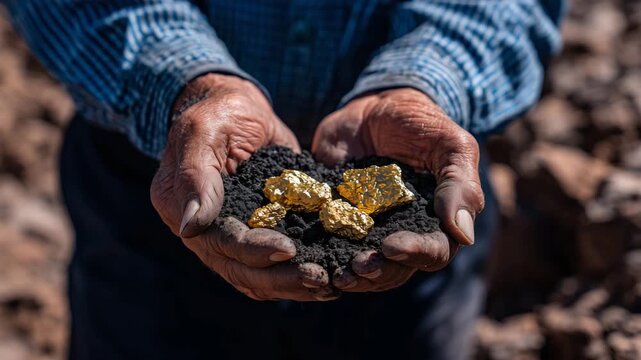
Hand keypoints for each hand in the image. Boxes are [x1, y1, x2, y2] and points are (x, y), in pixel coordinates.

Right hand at [151, 73, 335, 300]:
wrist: (240, 110)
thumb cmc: (221, 113)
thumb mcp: (205, 132)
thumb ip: (196, 177)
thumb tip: (191, 227)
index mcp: (178, 207)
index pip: (218, 241)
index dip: (253, 251)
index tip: (289, 249)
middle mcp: (199, 230)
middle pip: (238, 269)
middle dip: (280, 277)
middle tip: (319, 277)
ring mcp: (225, 237)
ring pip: (254, 277)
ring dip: (290, 285)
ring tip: (327, 285)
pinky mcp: (251, 236)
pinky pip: (268, 268)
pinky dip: (293, 277)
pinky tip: (324, 280)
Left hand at [312, 88, 484, 291]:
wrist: (376, 107)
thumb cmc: (422, 124)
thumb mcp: (450, 145)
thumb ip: (460, 186)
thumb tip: (462, 235)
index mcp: (436, 222)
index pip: (433, 252)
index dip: (414, 254)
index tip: (391, 246)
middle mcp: (403, 232)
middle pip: (396, 269)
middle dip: (378, 272)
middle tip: (357, 267)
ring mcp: (369, 229)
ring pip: (365, 267)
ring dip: (352, 275)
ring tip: (336, 274)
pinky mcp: (338, 219)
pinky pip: (331, 246)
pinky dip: (323, 256)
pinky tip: (311, 259)